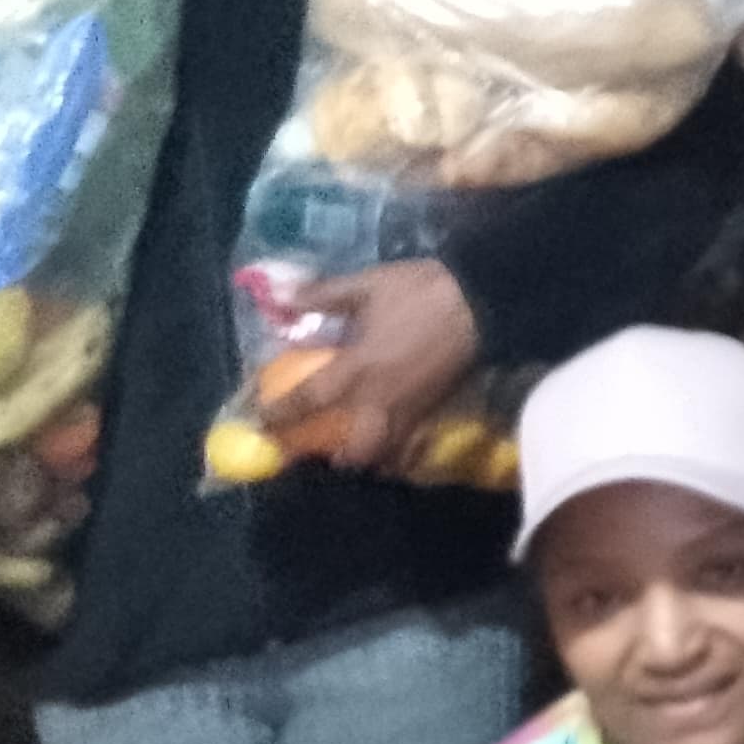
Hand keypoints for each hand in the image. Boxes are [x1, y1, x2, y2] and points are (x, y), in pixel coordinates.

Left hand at [277, 261, 483, 475]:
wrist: (482, 302)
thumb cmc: (422, 293)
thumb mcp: (367, 285)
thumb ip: (323, 295)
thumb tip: (284, 298)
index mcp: (357, 369)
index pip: (309, 401)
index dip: (280, 415)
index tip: (260, 424)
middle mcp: (380, 400)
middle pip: (351, 448)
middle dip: (329, 456)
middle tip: (312, 452)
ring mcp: (410, 409)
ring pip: (384, 452)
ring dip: (363, 458)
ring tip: (350, 455)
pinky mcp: (434, 409)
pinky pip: (409, 443)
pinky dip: (396, 452)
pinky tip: (389, 448)